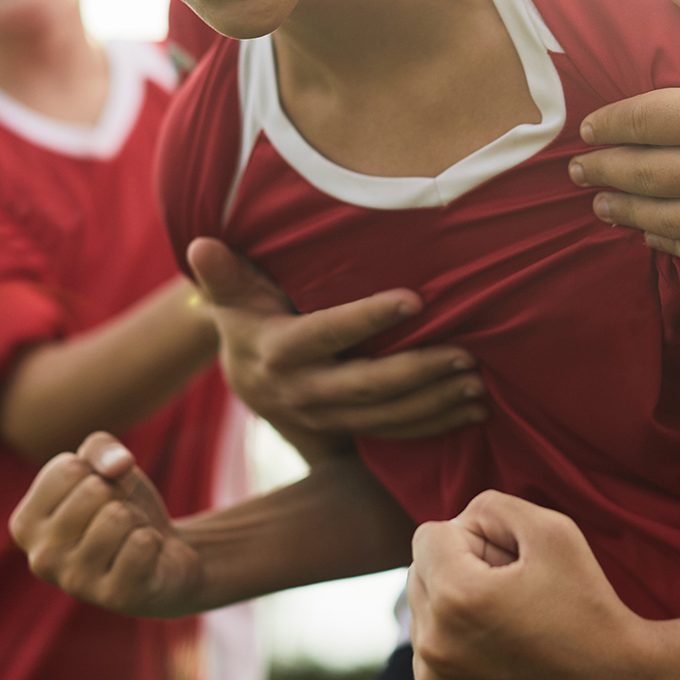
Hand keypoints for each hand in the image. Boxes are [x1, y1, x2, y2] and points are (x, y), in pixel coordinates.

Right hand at [9, 432, 202, 615]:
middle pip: (93, 491)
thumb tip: (118, 465)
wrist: (163, 553)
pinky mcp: (115, 598)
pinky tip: (144, 557)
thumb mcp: (105, 467)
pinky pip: (142, 543)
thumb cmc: (122, 506)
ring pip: (118, 517)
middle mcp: (41, 559)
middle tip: (120, 517)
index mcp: (25, 525)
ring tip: (130, 537)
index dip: (97, 472)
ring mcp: (75, 583)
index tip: (100, 494)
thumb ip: (101, 448)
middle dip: (119, 495)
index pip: (67, 469)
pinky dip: (152, 540)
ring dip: (136, 519)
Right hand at [186, 238, 486, 441]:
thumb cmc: (246, 313)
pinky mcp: (346, 430)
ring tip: (478, 385)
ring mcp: (326, 417)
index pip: (329, 333)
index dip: (370, 317)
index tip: (416, 298)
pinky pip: (393, 434)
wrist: (241, 372)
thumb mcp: (231, 293)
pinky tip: (471, 412)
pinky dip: (434, 425)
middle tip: (466, 356)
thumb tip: (201, 246)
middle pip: (368, 386)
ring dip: (436, 404)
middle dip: (420, 372)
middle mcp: (302, 391)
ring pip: (386, 417)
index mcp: (278, 351)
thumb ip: (222, 272)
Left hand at [410, 492, 666, 679]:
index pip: (428, 536)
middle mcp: (435, 646)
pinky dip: (455, 646)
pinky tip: (498, 652)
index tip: (511, 562)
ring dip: (454, 609)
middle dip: (459, 570)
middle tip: (511, 591)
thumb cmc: (587, 605)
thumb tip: (457, 521)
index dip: (474, 538)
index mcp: (457, 597)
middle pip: (419, 574)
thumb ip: (492, 506)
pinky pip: (428, 654)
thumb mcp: (552, 529)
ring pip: (422, 614)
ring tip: (507, 623)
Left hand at [568, 0, 679, 275]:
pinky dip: (671, 248)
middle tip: (578, 169)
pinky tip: (654, 236)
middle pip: (646, 175)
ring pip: (666, 222)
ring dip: (626, 212)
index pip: (648, 119)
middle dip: (603, 172)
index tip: (588, 127)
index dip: (610, 125)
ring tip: (602, 204)